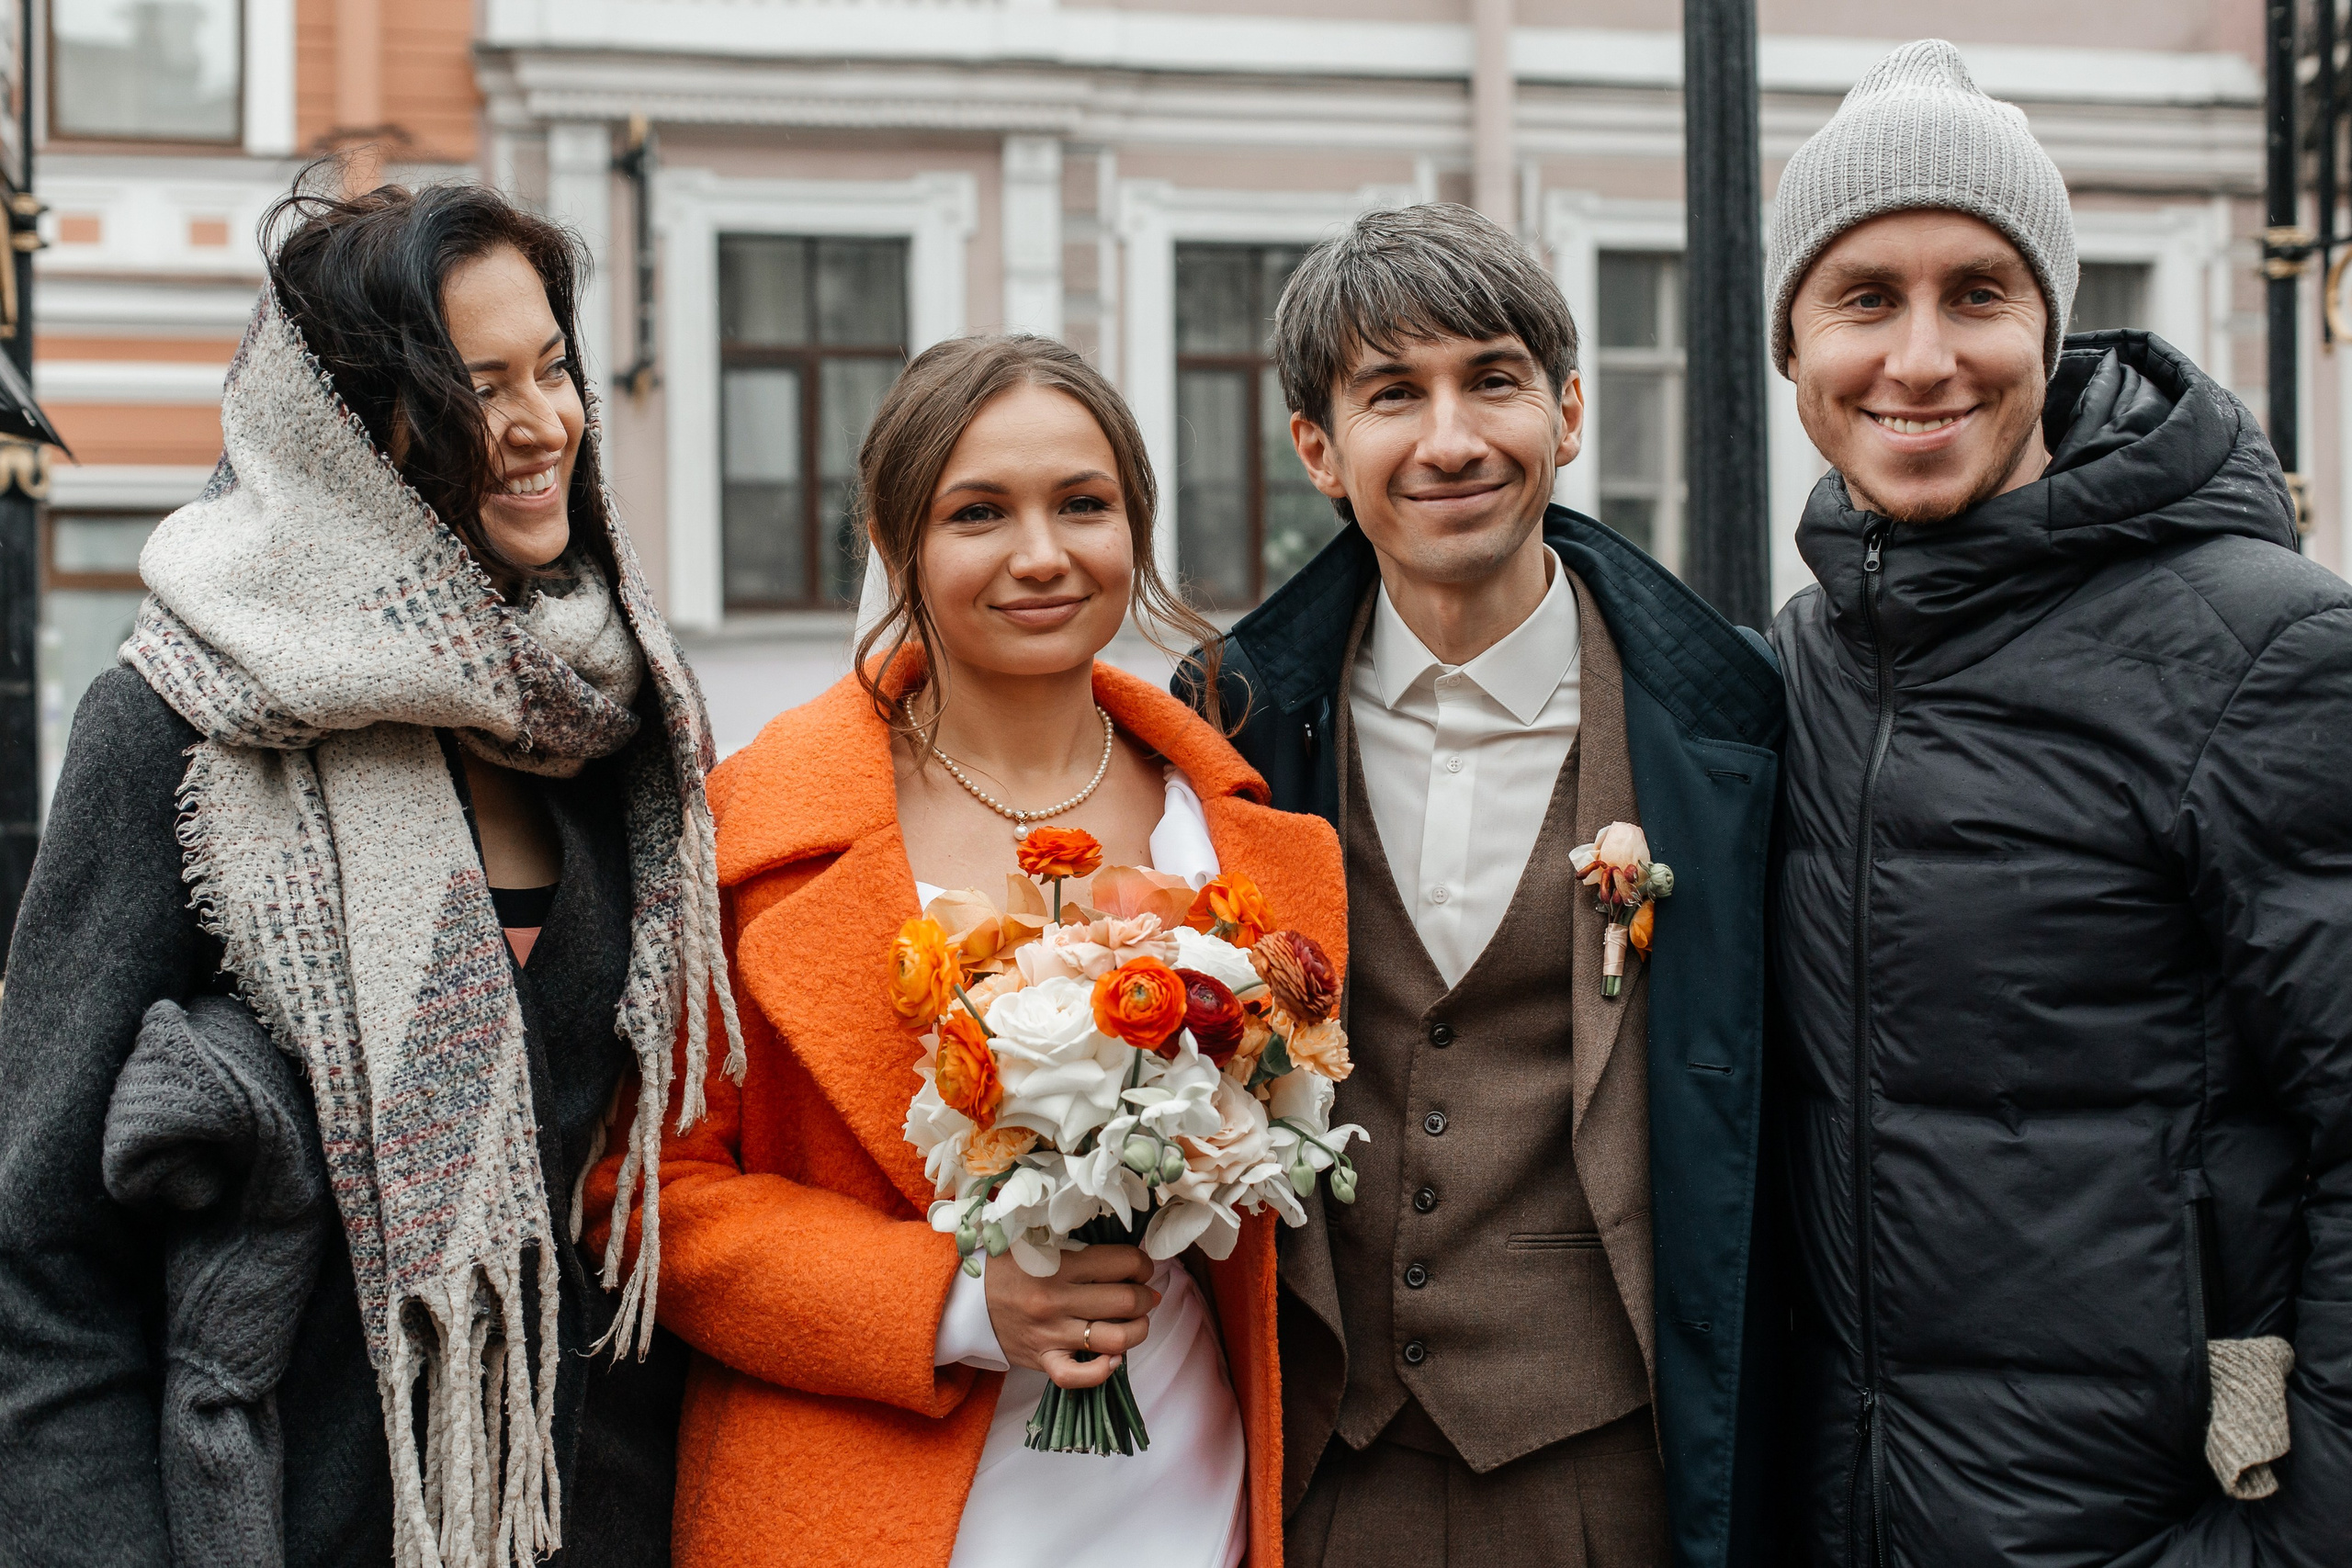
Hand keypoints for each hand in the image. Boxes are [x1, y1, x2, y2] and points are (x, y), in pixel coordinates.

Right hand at [984, 1243, 1158, 1389]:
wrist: (964, 1299)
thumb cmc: (1005, 1266)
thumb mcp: (1036, 1240)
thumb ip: (1076, 1243)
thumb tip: (1122, 1252)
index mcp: (1059, 1265)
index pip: (1122, 1263)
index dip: (1142, 1264)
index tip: (1142, 1267)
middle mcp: (1058, 1301)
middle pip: (1126, 1301)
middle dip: (1146, 1296)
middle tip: (1145, 1293)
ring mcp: (1051, 1334)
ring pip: (1114, 1339)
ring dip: (1138, 1331)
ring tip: (1137, 1322)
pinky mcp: (1043, 1359)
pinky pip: (1076, 1376)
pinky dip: (1101, 1372)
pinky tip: (1112, 1359)